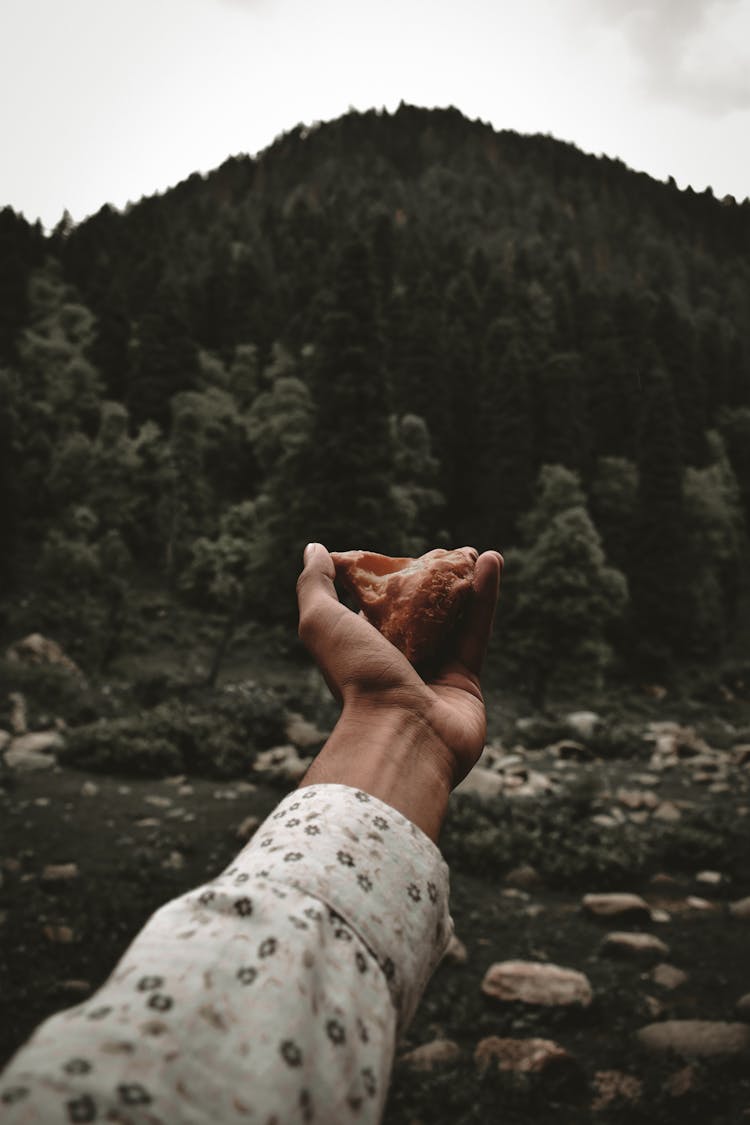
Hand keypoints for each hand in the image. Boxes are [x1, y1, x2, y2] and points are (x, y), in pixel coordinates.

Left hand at [296, 543, 502, 790]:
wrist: (401, 735)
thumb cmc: (357, 677)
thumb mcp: (322, 623)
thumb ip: (315, 585)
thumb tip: (314, 549)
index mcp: (360, 653)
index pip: (375, 610)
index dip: (389, 581)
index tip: (403, 556)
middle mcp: (395, 665)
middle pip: (419, 615)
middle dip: (435, 582)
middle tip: (450, 552)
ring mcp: (432, 675)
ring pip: (453, 621)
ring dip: (467, 584)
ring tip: (478, 551)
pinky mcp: (466, 682)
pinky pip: (476, 632)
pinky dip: (486, 597)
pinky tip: (492, 561)